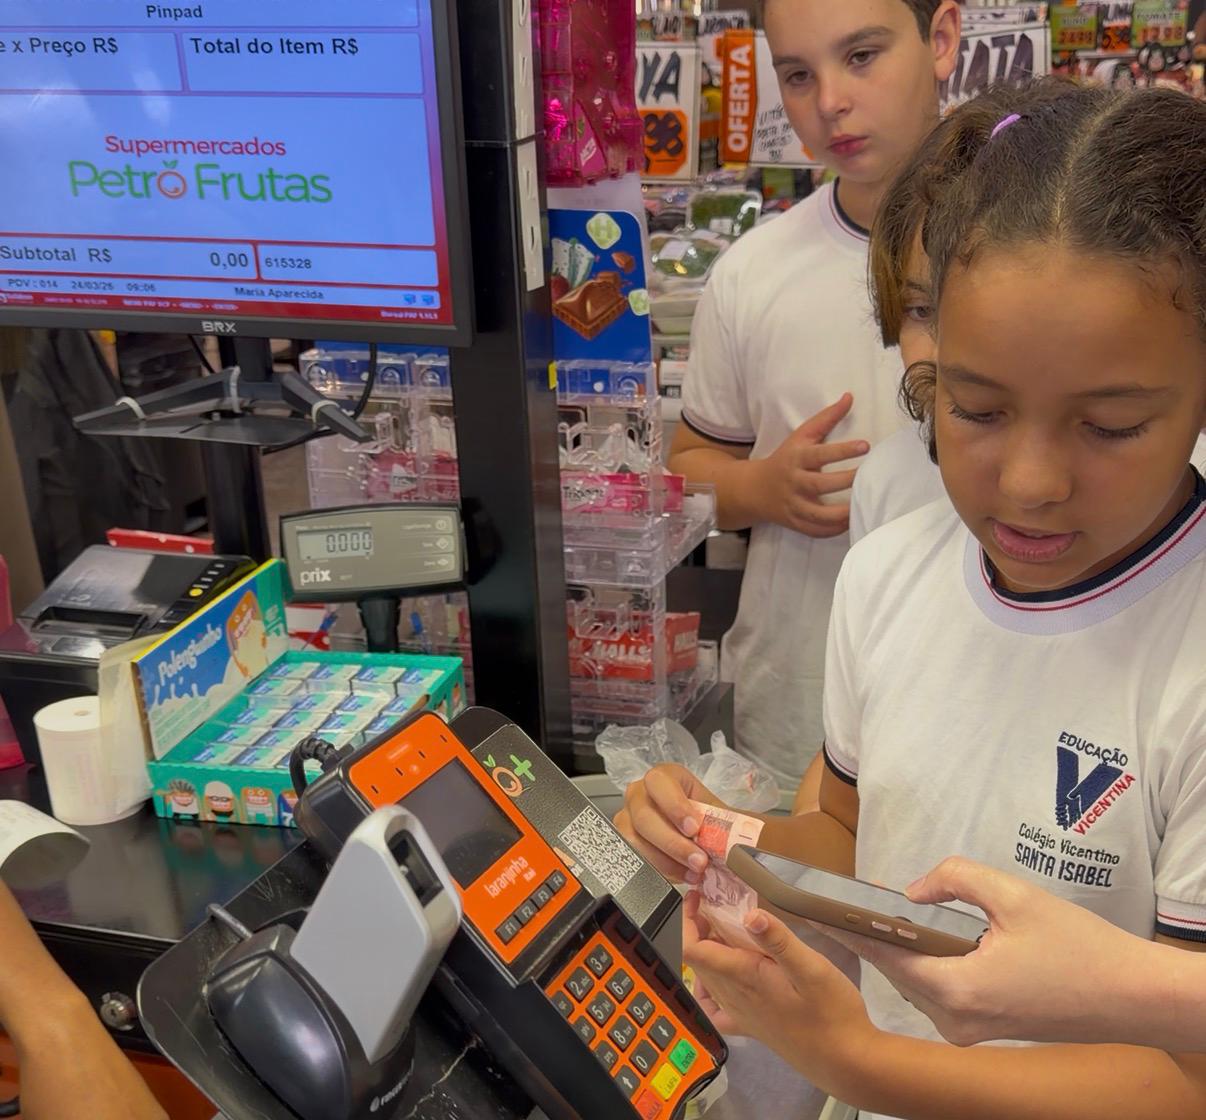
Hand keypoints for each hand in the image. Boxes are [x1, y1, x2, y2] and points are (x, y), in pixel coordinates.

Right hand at [613, 765, 721, 881]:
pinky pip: (634, 859)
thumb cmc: (709, 820)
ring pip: (634, 841)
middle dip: (673, 843)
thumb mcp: (718, 814)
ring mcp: (627, 819)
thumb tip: (743, 839)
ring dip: (666, 861)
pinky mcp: (625, 843)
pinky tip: (681, 876)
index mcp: (663, 777)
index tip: (695, 829)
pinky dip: (660, 871)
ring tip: (694, 873)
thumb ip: (723, 823)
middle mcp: (639, 794)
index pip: (659, 783)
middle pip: (644, 817)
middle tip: (700, 861)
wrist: (704, 837)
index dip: (675, 806)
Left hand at [683, 894, 877, 1092]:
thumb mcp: (812, 968)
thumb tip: (749, 915)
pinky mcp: (751, 1028)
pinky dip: (710, 988)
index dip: (686, 920)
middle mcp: (734, 997)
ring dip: (707, 950)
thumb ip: (779, 941)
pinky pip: (716, 1008)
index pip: (691, 949)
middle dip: (698, 928)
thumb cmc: (833, 1012)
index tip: (699, 897)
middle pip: (697, 959)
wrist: (847, 1061)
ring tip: (726, 929)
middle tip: (717, 903)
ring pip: (706, 978)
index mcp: (744, 977)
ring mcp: (741, 1014)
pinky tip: (725, 978)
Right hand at [752, 394, 868, 536]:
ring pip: (818, 514)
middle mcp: (794, 483)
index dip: (842, 450)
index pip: (820, 454)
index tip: (866, 445)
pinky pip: (816, 530)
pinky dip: (834, 530)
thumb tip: (850, 397)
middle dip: (846, 481)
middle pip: (820, 484)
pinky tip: (851, 521)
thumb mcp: (801, 435)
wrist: (754, 489)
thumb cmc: (785, 458)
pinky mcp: (795, 523)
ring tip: (863, 505)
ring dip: (842, 513)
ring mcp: (793, 505)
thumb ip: (826, 418)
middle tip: (869, 476)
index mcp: (796, 458)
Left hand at [812, 857, 1142, 1045]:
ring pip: (915, 981)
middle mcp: (954, 1019)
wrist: (1133, 997)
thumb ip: (954, 878)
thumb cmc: (1078, 946)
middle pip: (895, 969)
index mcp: (955, 990)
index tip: (810, 907)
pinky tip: (916, 933)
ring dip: (897, 948)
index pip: (883, 954)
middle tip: (835, 899)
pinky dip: (923, 962)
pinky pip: (937, 991)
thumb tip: (912, 890)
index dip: (846, 927)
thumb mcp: (1013, 895)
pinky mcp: (983, 1028)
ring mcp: (968, 1029)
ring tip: (868, 910)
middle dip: (868, 934)